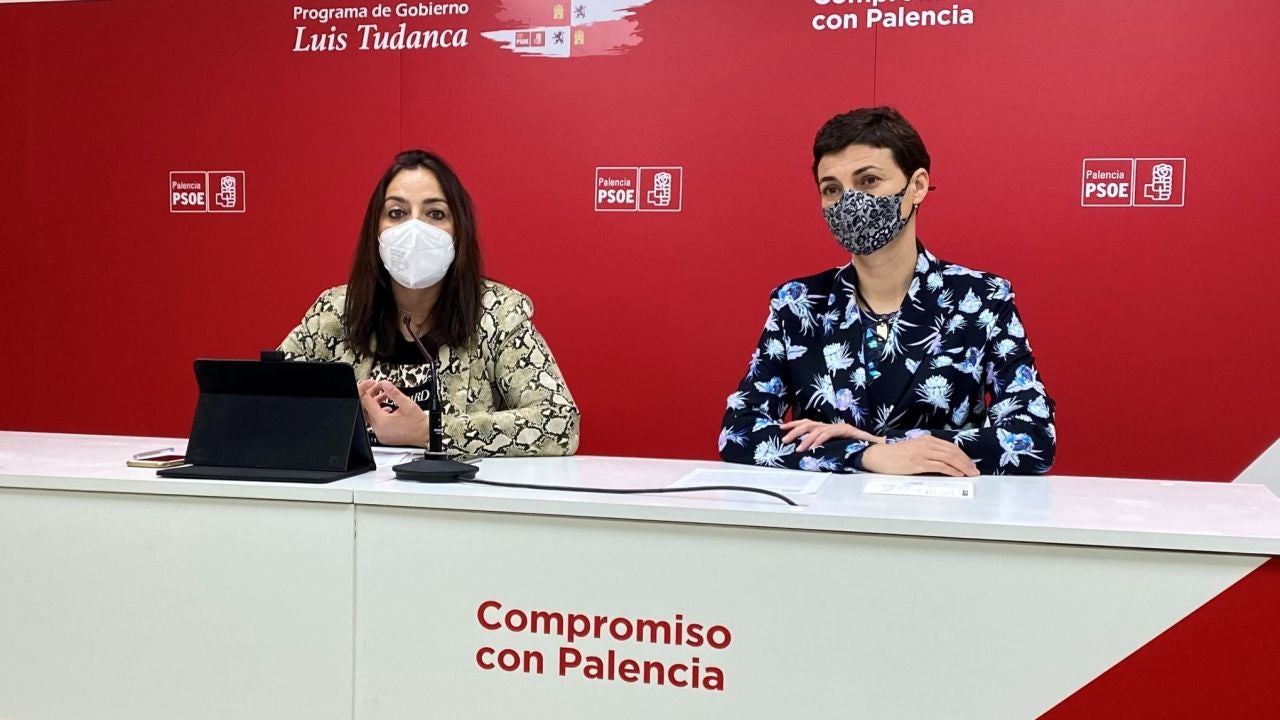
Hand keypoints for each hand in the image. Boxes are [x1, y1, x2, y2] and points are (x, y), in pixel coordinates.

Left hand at [358, 380, 428, 445]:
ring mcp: (381, 434)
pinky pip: (376, 423)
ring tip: (385, 396)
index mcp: (382, 422)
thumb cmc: (419, 424)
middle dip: (372, 396)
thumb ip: (394, 393)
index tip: (374, 385)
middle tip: (379, 388)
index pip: (367, 402)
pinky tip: (388, 408)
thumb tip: (385, 384)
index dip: (369, 391)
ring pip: (371, 416)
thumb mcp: (407, 404)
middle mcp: (379, 430)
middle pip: (367, 409)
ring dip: (376, 405)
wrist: (426, 436)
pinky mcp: (384, 437)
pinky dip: (379, 413)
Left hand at [780, 419, 882, 452]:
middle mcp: (831, 426)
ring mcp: (838, 427)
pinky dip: (820, 440)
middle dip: (794, 431)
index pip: (807, 423)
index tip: (781, 428)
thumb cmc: (856, 449)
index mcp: (827, 429)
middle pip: (808, 424)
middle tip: (785, 440)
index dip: (794, 424)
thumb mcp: (835, 449)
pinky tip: (814, 447)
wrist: (875, 448)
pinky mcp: (846, 430)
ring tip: (798, 448)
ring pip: (817, 429)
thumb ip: (824, 450)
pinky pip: (829, 434)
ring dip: (806, 439)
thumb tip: (808, 455)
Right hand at [860, 436, 978, 476]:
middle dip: (966, 462)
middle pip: (952, 452)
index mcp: (926, 440)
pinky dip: (951, 470)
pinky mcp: (918, 463)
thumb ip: (928, 453)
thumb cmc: (894, 455)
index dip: (963, 455)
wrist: (879, 456)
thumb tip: (943, 462)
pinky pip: (939, 466)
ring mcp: (922, 453)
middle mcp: (926, 444)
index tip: (971, 464)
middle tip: (975, 470)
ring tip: (971, 474)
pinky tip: (958, 475)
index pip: (950, 446)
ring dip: (962, 466)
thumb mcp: (914, 450)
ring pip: (949, 458)